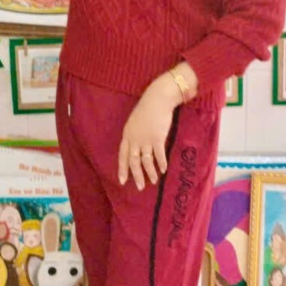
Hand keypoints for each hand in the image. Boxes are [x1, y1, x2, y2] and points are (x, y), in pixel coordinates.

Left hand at [117, 70, 185, 189]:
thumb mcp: (135, 121)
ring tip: (153, 181)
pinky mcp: (157, 138)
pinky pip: (158, 155)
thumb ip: (134, 134)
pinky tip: (164, 170)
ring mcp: (145, 139)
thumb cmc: (147, 108)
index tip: (122, 181)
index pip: (122, 156)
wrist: (157, 99)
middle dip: (136, 175)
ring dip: (150, 172)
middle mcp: (134, 139)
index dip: (122, 169)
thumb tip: (137, 147)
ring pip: (146, 161)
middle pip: (133, 161)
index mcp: (127, 134)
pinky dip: (161, 163)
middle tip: (139, 187)